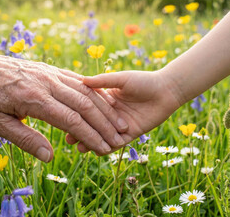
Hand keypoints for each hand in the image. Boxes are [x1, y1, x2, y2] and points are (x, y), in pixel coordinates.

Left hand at [0, 48, 128, 161]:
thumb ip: (25, 139)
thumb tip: (50, 157)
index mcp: (33, 99)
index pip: (71, 121)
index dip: (91, 136)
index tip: (105, 149)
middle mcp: (46, 83)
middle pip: (84, 104)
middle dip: (104, 123)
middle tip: (120, 138)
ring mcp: (48, 72)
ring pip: (84, 90)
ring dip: (103, 107)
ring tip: (118, 121)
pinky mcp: (47, 68)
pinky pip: (76, 79)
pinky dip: (92, 91)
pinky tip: (102, 100)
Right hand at [66, 70, 182, 152]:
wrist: (166, 90)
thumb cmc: (143, 81)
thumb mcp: (121, 79)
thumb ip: (102, 81)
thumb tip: (81, 79)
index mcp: (104, 100)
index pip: (86, 110)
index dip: (75, 116)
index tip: (63, 120)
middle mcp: (110, 114)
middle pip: (91, 126)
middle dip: (80, 133)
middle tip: (68, 139)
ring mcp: (119, 125)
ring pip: (102, 137)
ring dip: (91, 143)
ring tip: (80, 147)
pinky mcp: (131, 134)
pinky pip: (117, 144)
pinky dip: (107, 148)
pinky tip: (97, 151)